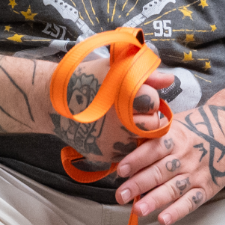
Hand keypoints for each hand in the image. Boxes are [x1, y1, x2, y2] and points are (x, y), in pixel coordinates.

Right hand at [49, 56, 169, 170]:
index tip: (135, 95)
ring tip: (118, 120)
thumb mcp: (115, 69)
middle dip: (146, 118)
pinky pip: (127, 152)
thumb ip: (147, 75)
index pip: (154, 103)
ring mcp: (116, 142)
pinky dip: (123, 143)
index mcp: (129, 98)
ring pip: (142, 141)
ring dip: (136, 132)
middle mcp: (125, 124)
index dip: (147, 98)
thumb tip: (170, 79)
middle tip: (129, 110)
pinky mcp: (107, 155)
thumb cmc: (86, 80)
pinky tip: (109, 131)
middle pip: (153, 125)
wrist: (53, 103)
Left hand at [114, 110, 224, 224]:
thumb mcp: (176, 123)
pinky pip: (191, 202)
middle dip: (138, 185)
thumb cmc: (198, 127)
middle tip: (120, 195)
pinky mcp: (206, 188)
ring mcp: (196, 174)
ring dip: (154, 200)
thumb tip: (123, 144)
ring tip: (138, 210)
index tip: (122, 170)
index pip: (154, 149)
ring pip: (173, 189)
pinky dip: (177, 212)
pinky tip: (163, 220)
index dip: (137, 160)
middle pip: (160, 172)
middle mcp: (185, 157)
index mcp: (176, 138)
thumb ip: (154, 134)